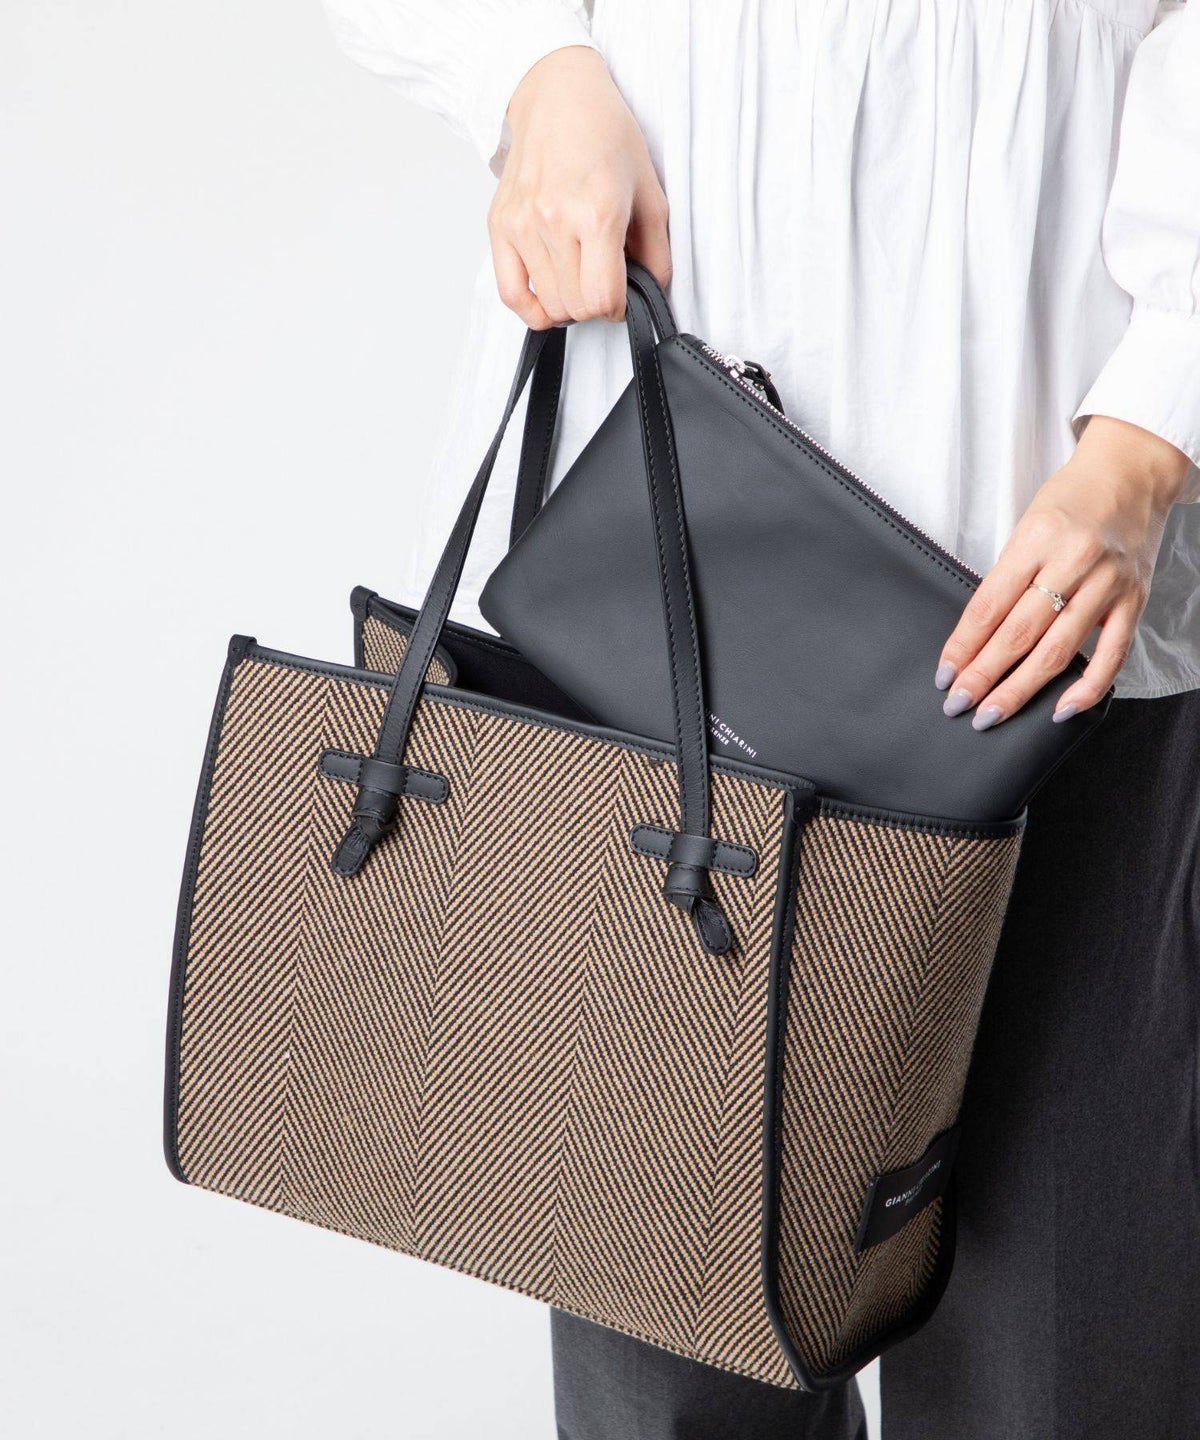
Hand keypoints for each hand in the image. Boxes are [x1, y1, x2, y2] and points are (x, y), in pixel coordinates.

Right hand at [488, 46, 670, 328]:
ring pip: (546, 306)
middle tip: (603, 282)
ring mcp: (522, 225)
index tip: (624, 294)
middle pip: (575, 307)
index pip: (603, 299)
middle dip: (596, 306)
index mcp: (596, 212)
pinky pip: (509, 294)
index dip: (620, 307)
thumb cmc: (606, 136)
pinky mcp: (499, 226)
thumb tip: (651, 293)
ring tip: (580, 279)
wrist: (558, 96)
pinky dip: (531, 309)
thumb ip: (657, 251)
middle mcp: (554, 221)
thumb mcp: (650, 191)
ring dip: (568, 305)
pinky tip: (547, 300)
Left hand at [935, 417, 1189, 726]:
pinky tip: (1059, 710)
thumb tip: (975, 637)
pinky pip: (1111, 655)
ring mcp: (1108, 584)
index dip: (962, 646)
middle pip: (1019, 633)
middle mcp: (1074, 562)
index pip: (989, 605)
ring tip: (992, 713)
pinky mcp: (1134, 600)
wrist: (1132, 473)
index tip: (944, 675)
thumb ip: (1007, 577)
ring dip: (1021, 689)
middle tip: (958, 704)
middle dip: (983, 675)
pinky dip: (1086, 688)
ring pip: (1058, 650)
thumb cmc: (1071, 499)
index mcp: (1037, 539)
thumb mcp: (1026, 526)